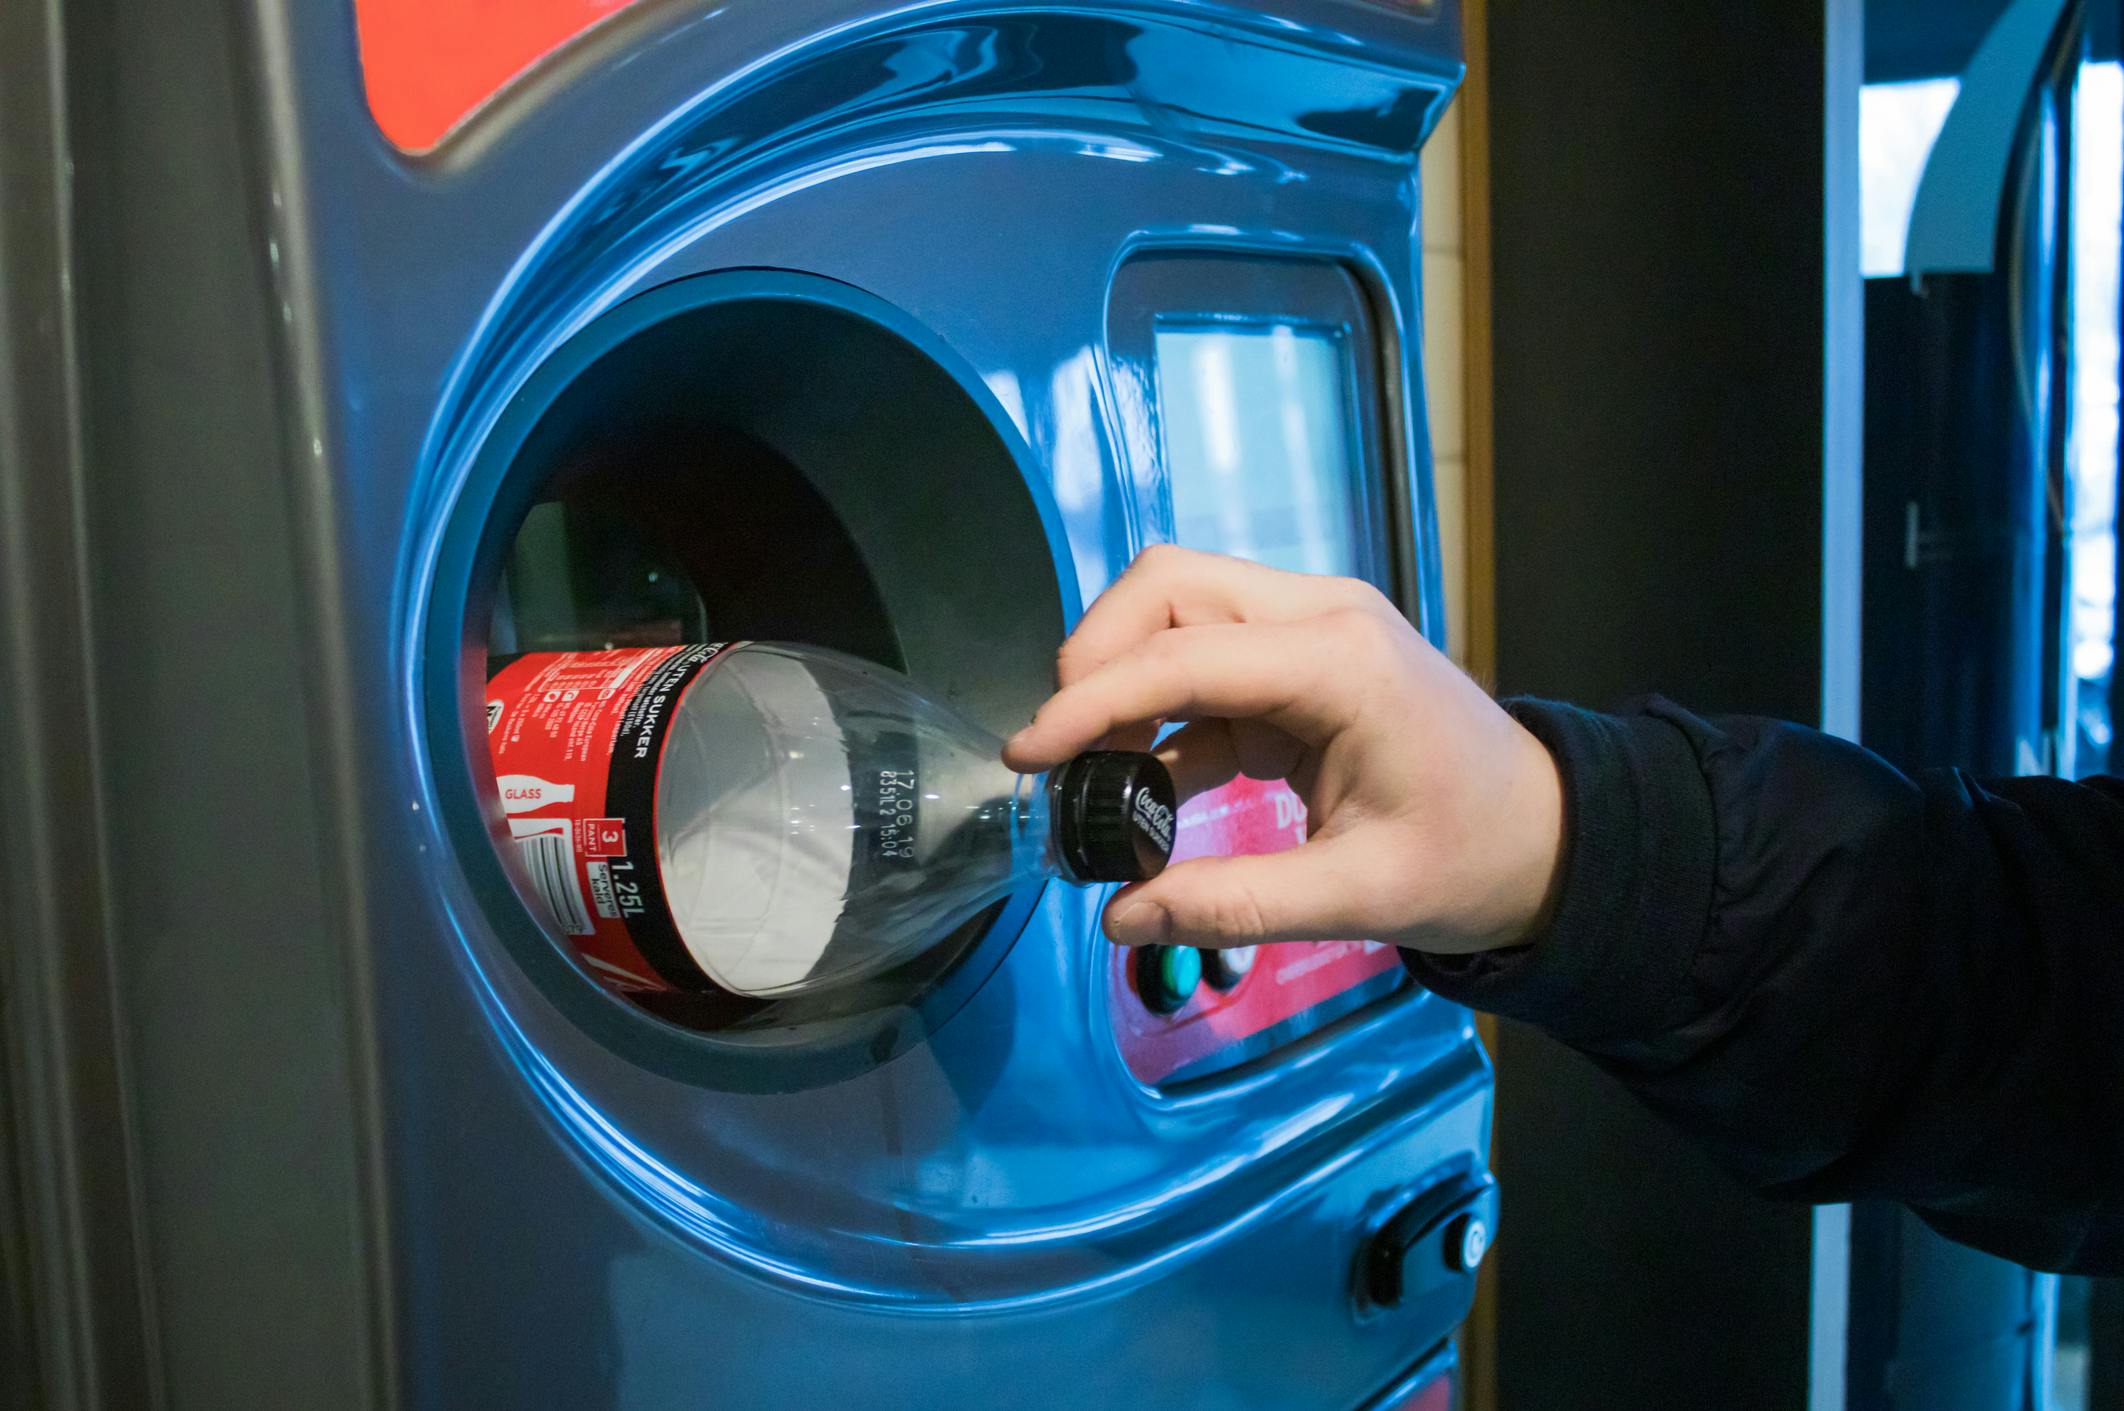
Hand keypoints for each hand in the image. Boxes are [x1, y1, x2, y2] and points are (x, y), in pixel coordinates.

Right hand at [1003, 546, 1564, 955]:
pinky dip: (1157, 711)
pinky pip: (1203, 660)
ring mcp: (1310, 630)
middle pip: (1167, 587)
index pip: (1183, 653)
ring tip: (1091, 772)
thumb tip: (1120, 918)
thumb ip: (1235, 904)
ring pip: (1176, 608)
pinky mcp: (1299, 663)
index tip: (1028, 756)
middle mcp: (1320, 617)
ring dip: (1120, 676)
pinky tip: (1141, 785)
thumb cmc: (1473, 859)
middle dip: (1095, 658)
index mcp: (1341, 660)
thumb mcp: (1360, 897)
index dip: (1091, 701)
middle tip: (1060, 753)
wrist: (1549, 838)